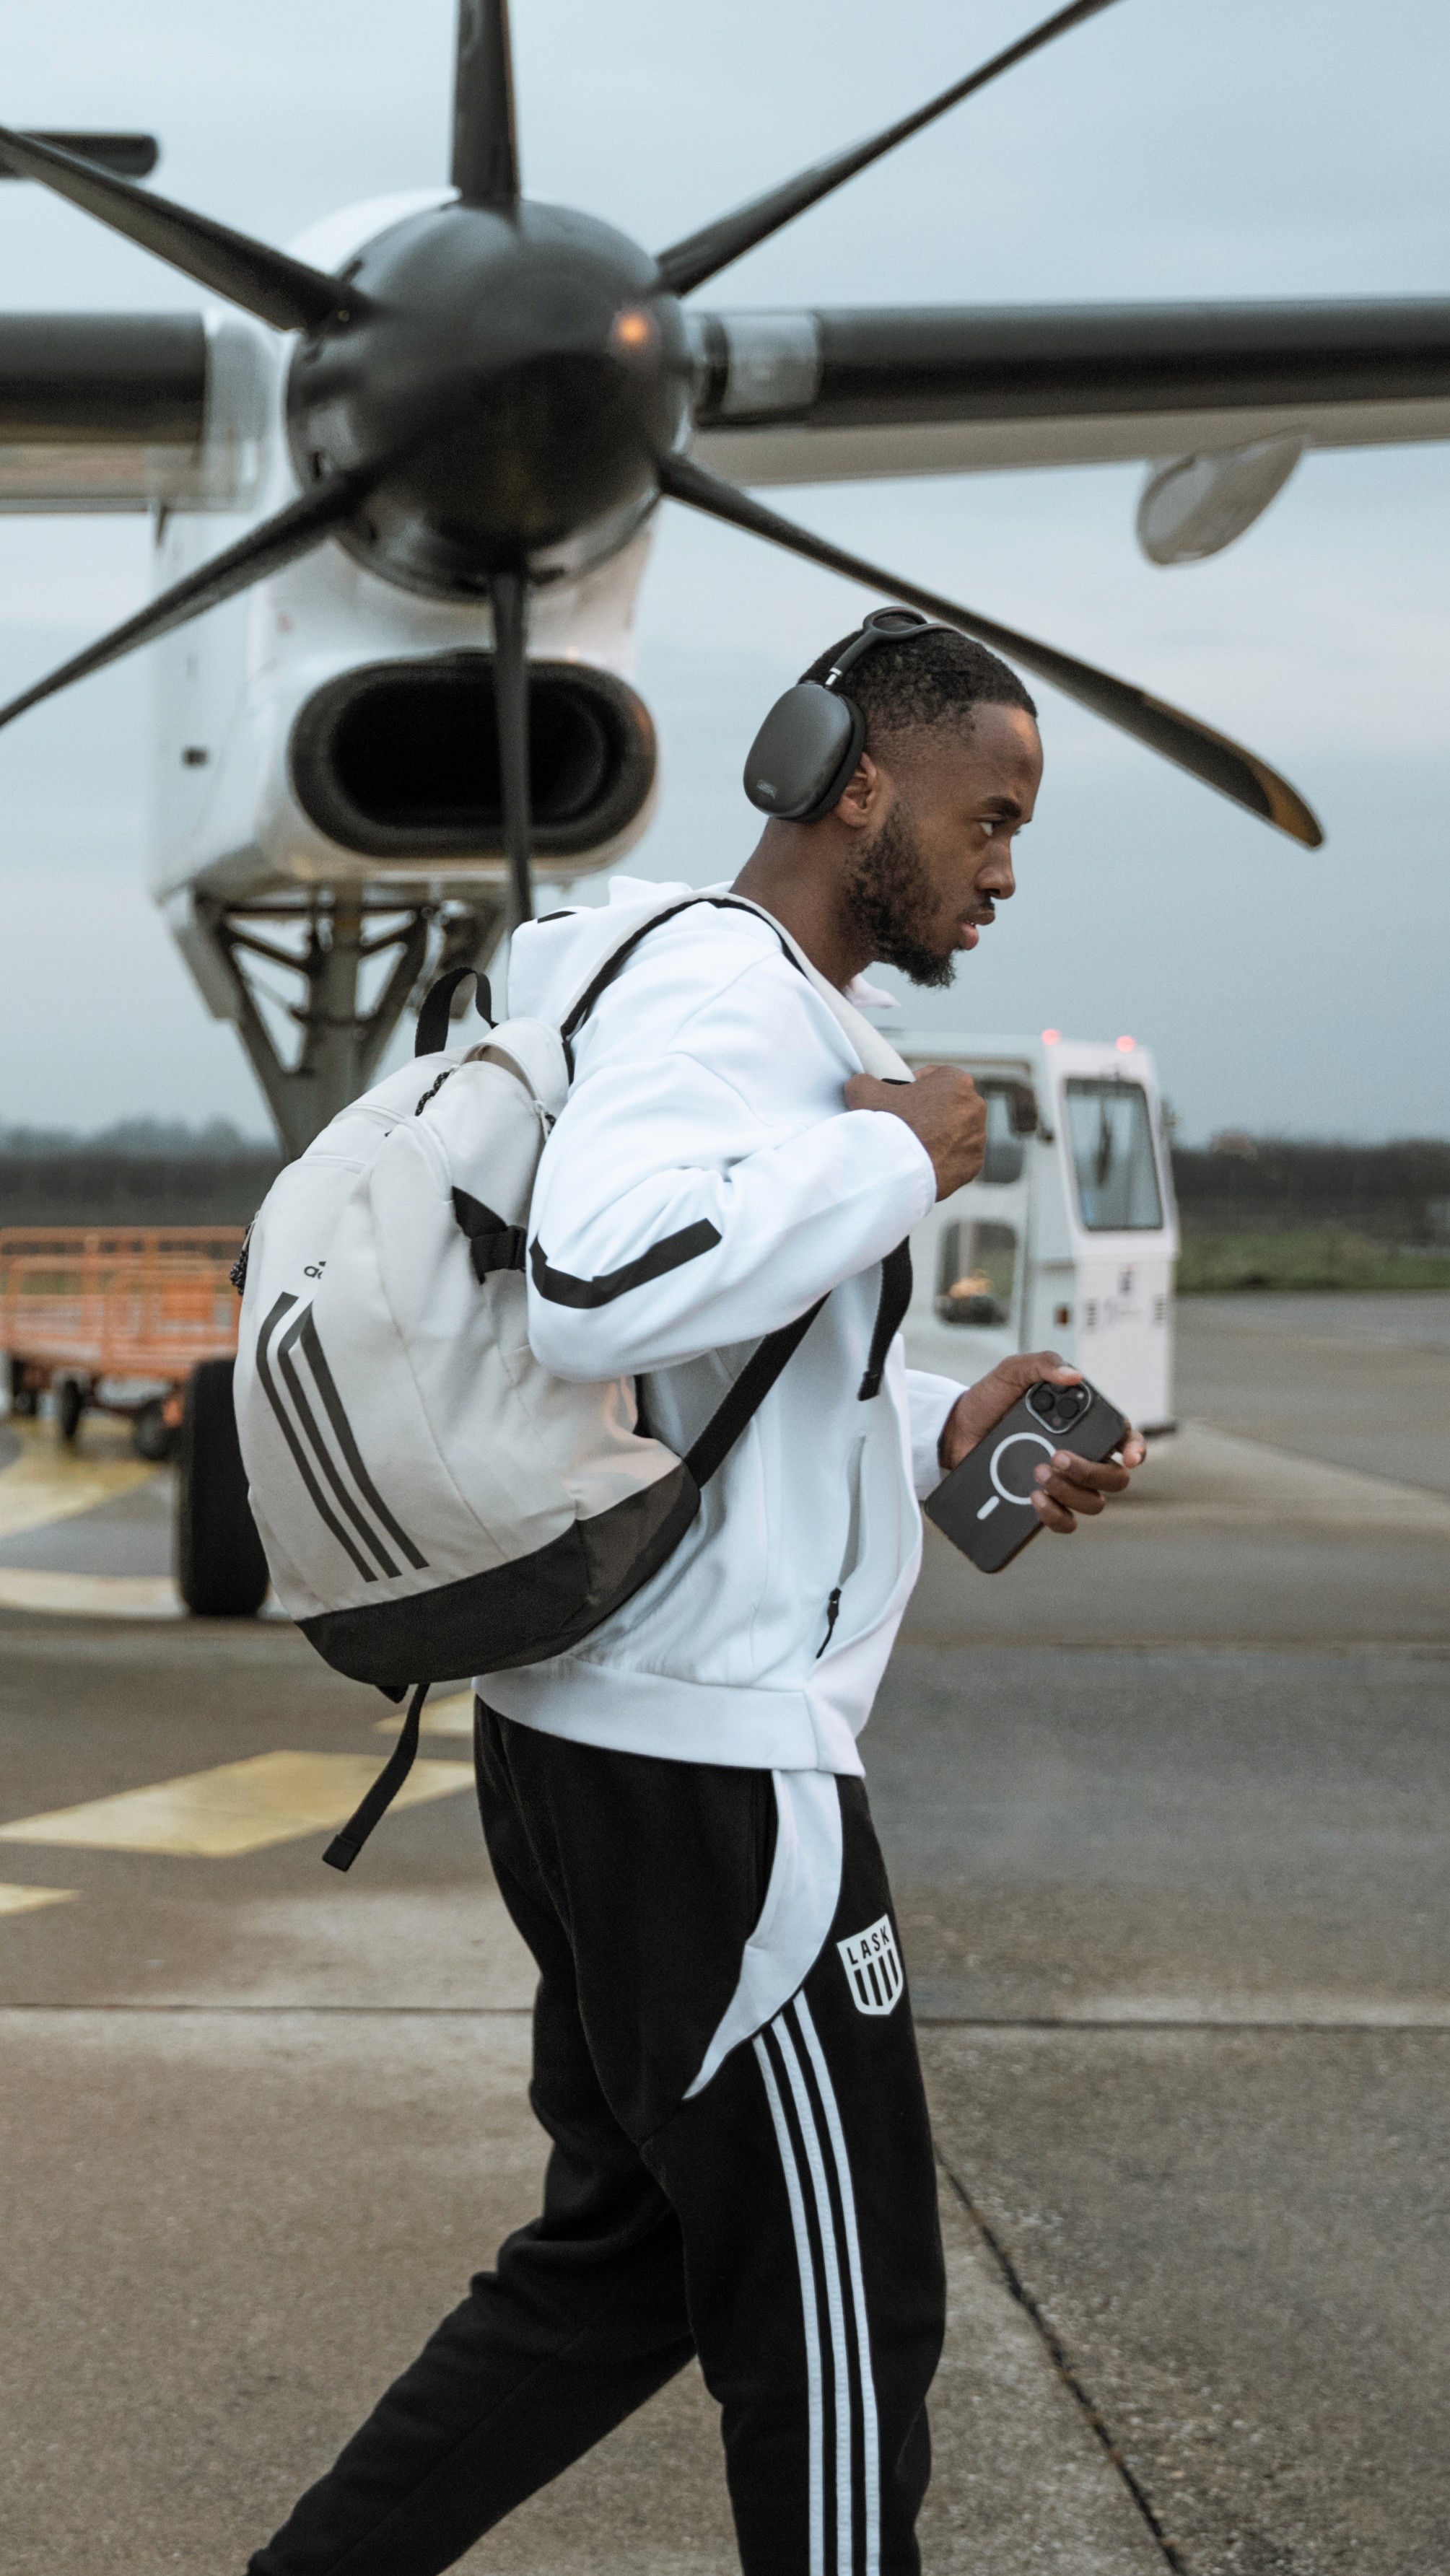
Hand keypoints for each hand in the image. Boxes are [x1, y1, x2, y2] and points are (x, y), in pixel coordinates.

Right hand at [845, 1064, 986, 1199]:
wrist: (896, 1169)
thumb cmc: (886, 1125)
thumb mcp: (863, 1090)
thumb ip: (866, 1081)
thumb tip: (863, 1084)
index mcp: (956, 1081)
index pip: (934, 1077)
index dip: (913, 1087)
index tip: (901, 1099)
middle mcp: (975, 1106)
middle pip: (948, 1105)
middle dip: (930, 1112)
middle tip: (906, 1124)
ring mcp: (977, 1138)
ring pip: (956, 1132)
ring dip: (939, 1135)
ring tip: (913, 1145)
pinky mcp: (974, 1164)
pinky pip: (958, 1157)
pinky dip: (943, 1158)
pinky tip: (923, 1160)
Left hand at [938, 1352, 1146, 1535]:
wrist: (956, 1431)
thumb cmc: (990, 1400)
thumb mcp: (1013, 1372)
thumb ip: (1043, 1365)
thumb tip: (1073, 1376)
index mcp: (1084, 1425)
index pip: (1125, 1438)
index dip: (1137, 1449)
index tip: (1130, 1456)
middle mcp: (1081, 1457)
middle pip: (1114, 1477)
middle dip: (1091, 1471)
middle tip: (1057, 1457)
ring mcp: (1064, 1484)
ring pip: (1093, 1503)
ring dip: (1071, 1491)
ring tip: (1037, 1473)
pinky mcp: (1044, 1504)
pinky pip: (1066, 1523)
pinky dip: (1055, 1515)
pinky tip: (1035, 1498)